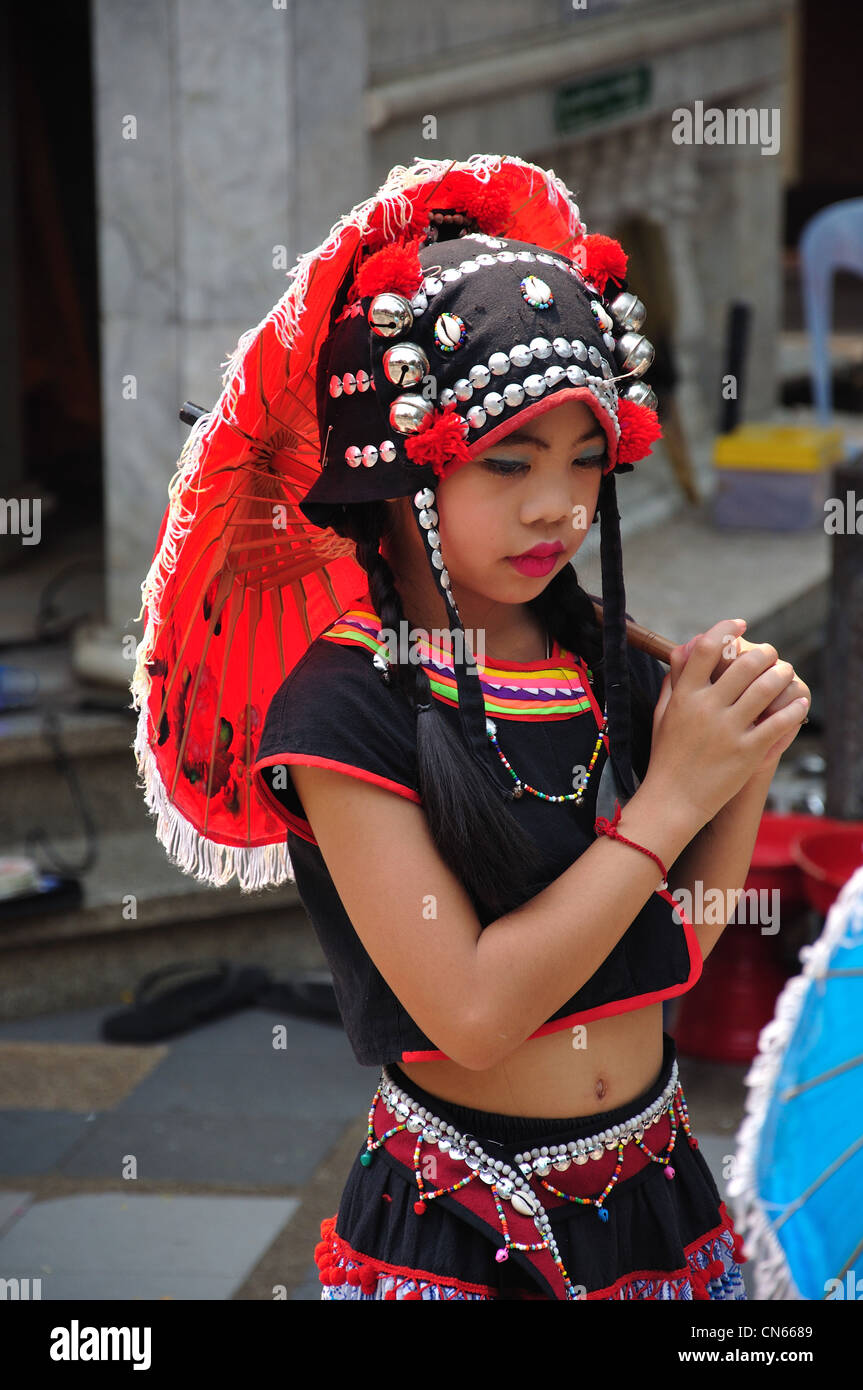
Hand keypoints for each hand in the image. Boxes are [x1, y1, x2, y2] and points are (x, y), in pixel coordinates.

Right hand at [647, 619, 810, 825]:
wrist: (673, 800)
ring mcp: (728, 730)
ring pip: (765, 688)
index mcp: (684, 696)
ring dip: (781, 674)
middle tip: (771, 654)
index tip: (741, 624)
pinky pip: (778, 722)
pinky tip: (799, 703)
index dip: (726, 629)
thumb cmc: (666, 755)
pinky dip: (793, 709)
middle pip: (743, 663)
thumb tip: (685, 648)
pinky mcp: (747, 752)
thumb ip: (674, 679)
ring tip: (785, 672)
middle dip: (764, 653)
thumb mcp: (662, 714)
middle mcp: (706, 708)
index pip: (706, 648)